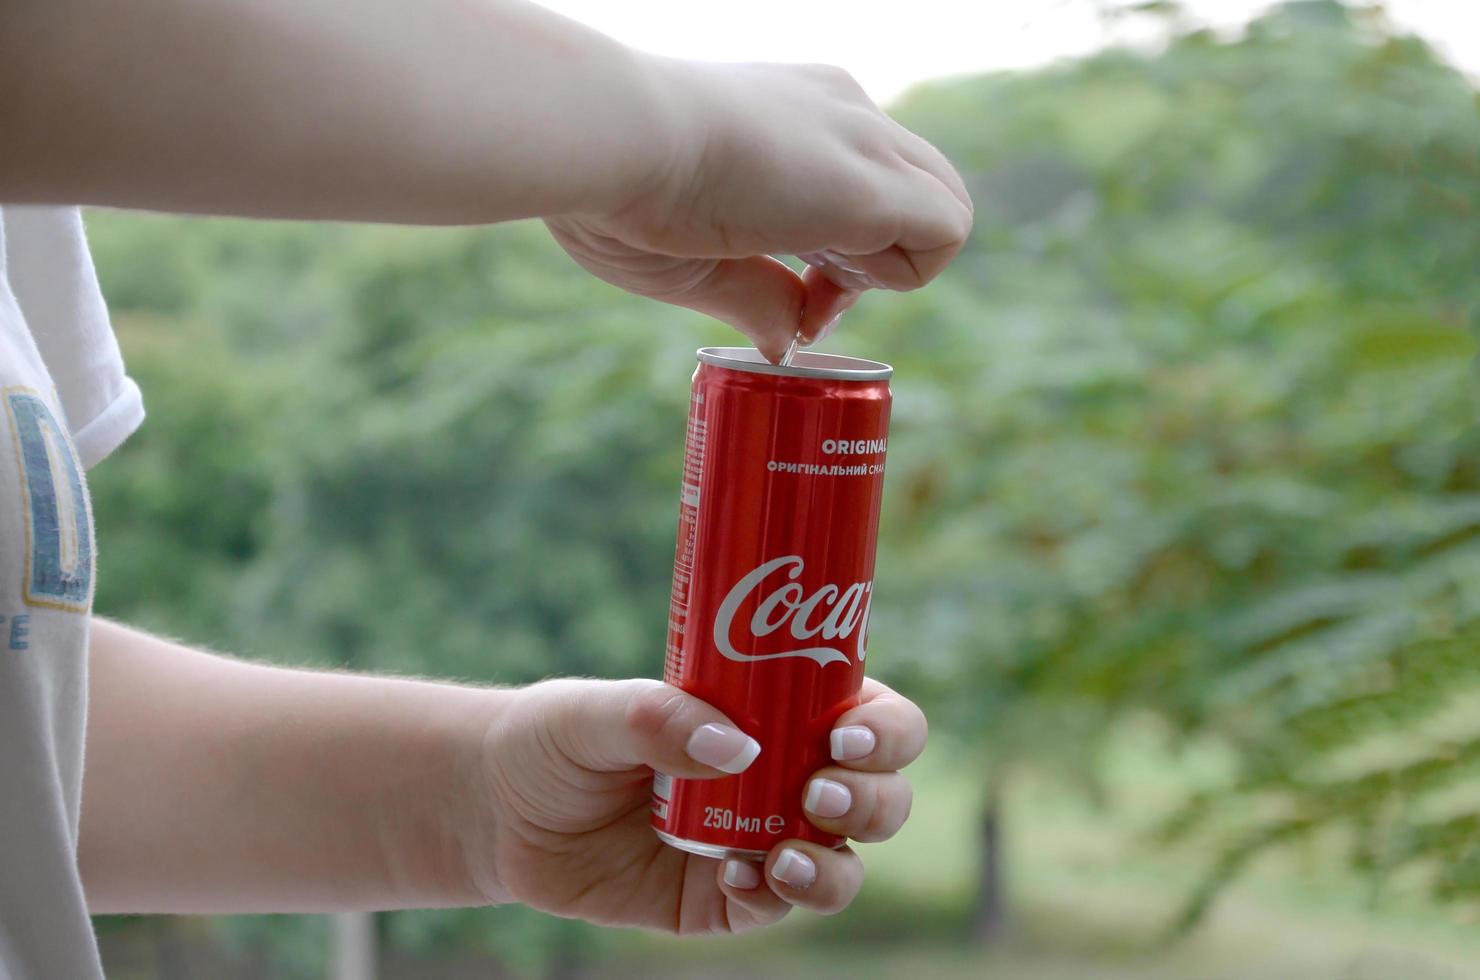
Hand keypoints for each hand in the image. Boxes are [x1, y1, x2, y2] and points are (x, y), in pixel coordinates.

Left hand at [462, 677, 926, 933]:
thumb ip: (656, 718)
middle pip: (878, 792)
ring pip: (845, 861)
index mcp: (773, 713)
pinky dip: (773, 899)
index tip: (850, 733)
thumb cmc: (555, 738)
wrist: (499, 815)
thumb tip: (734, 748)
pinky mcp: (723, 902)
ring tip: (784, 854)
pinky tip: (733, 879)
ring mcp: (759, 843)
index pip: (865, 712)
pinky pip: (776, 910)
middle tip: (817, 789)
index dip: (885, 725)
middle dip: (872, 796)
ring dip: (837, 862)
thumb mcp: (591, 711)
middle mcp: (782, 778)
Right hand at [546, 58, 972, 360]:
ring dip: (895, 270)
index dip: (835, 254)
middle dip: (877, 261)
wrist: (607, 140)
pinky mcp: (874, 183)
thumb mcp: (692, 255)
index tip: (786, 284)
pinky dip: (908, 276)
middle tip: (809, 294)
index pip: (858, 181)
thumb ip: (751, 295)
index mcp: (792, 115)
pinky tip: (834, 281)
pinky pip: (950, 229)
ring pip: (947, 203)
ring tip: (819, 288)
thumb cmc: (616, 189)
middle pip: (916, 188)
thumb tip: (785, 344)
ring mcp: (865, 140)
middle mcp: (842, 112)